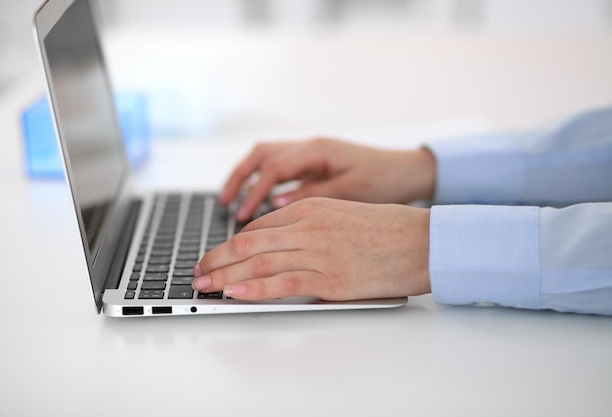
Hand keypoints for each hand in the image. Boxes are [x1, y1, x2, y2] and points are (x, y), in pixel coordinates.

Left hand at [193, 197, 430, 300]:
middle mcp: (310, 226)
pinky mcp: (330, 278)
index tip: (218, 255)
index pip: (260, 225)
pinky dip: (253, 288)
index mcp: (312, 207)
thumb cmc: (388, 230)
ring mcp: (319, 251)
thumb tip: (280, 249)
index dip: (232, 243)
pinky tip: (234, 293)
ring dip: (225, 274)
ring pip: (258, 261)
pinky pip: (282, 283)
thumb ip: (310, 227)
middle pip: (249, 241)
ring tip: (204, 285)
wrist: (424, 241)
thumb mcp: (343, 215)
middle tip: (197, 271)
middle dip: (217, 257)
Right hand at [220, 138, 435, 221]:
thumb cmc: (384, 180)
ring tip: (231, 199)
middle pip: (262, 154)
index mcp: (318, 150)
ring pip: (267, 157)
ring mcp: (311, 152)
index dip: (255, 191)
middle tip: (224, 201)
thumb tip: (278, 204)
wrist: (407, 171)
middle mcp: (311, 147)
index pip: (274, 167)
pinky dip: (263, 179)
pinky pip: (280, 167)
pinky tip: (258, 198)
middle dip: (239, 176)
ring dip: (247, 175)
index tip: (242, 215)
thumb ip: (314, 195)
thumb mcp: (351, 191)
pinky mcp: (314, 162)